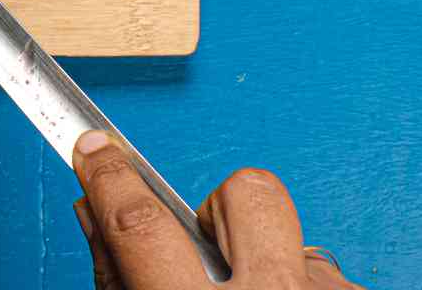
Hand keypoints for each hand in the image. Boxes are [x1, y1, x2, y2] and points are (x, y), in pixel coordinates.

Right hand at [72, 132, 363, 288]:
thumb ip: (121, 282)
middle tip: (213, 251)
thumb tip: (96, 209)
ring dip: (273, 271)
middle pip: (247, 194)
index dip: (109, 176)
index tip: (92, 146)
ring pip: (295, 242)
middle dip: (221, 206)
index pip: (141, 225)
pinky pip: (328, 277)